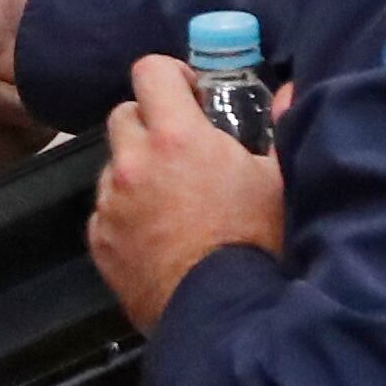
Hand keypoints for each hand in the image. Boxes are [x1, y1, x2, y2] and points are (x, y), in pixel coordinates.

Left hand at [88, 55, 285, 327]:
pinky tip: (157, 234)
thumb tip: (287, 91)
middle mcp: (133, 162)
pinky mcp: (99, 240)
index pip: (149, 71)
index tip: (190, 96)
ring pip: (113, 164)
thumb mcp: (278, 181)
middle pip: (124, 114)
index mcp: (176, 136)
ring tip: (172, 198)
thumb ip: (279, 128)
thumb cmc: (256, 242)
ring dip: (136, 170)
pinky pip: (105, 210)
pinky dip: (125, 213)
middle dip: (150, 122)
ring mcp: (110, 202)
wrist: (222, 313)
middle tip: (181, 148)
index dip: (170, 76)